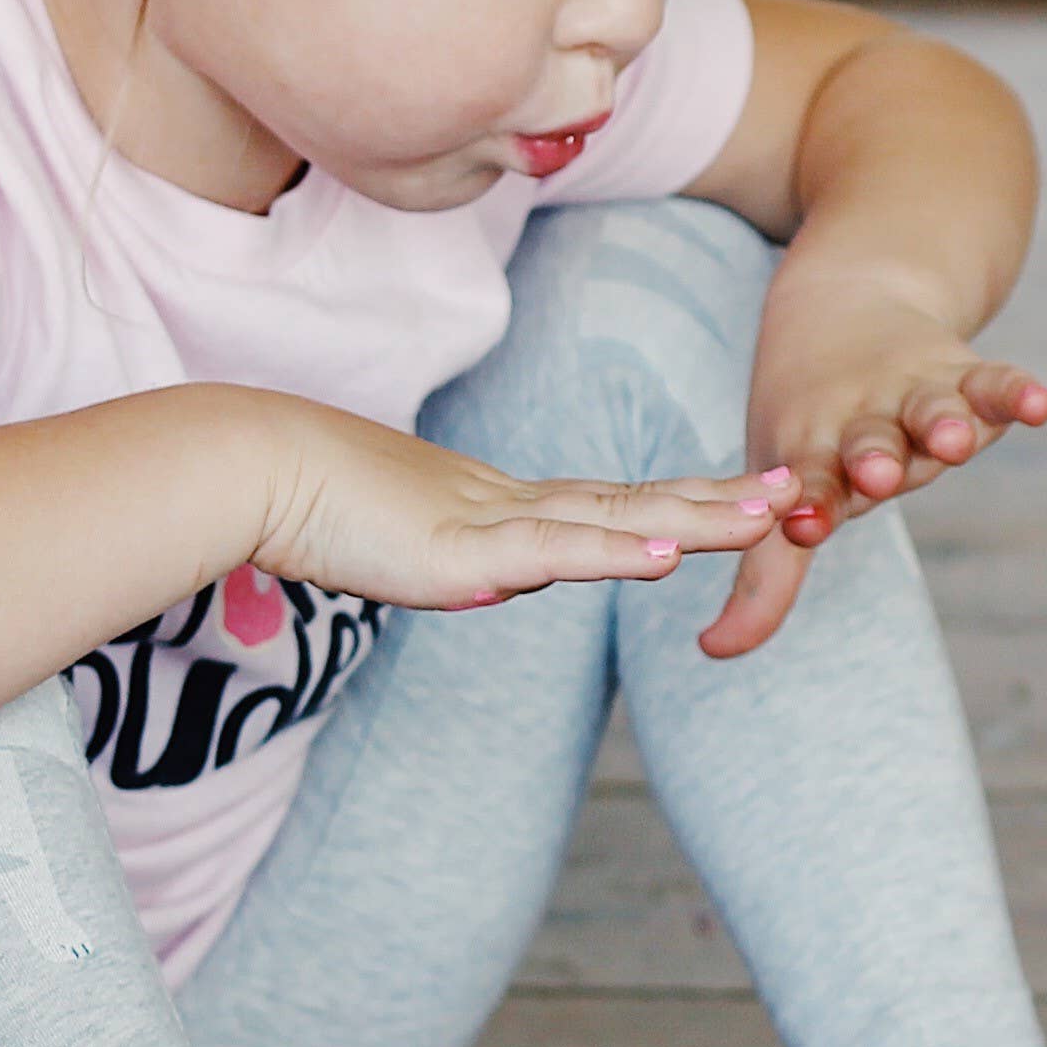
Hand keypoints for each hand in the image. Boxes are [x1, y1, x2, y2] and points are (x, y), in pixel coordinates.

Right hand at [249, 395, 782, 610]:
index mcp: (494, 506)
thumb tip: (485, 578)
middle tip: (793, 490)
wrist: (253, 468)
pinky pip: (551, 550)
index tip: (740, 493)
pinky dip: (613, 551)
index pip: (605, 501)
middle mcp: (507, 506)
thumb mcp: (397, 541)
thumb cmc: (304, 502)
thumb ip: (450, 557)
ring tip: (767, 516)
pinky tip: (666, 555)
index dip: (677, 497)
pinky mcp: (460, 551)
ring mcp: (489, 524)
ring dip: (695, 518)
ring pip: (613, 517)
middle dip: (717, 499)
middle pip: (632, 499)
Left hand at [702, 269, 1046, 656]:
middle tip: (876, 474)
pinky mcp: (966, 375)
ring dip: (942, 425)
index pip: (811, 483)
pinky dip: (1016, 393)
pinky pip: (995, 383)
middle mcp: (865, 425)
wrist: (844, 310)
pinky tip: (1039, 406)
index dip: (810, 503)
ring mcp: (916, 398)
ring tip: (954, 441)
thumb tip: (715, 651)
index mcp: (816, 455)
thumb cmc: (813, 429)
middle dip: (874, 461)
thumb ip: (765, 578)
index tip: (801, 526)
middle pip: (871, 444)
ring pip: (930, 411)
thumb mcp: (786, 493)